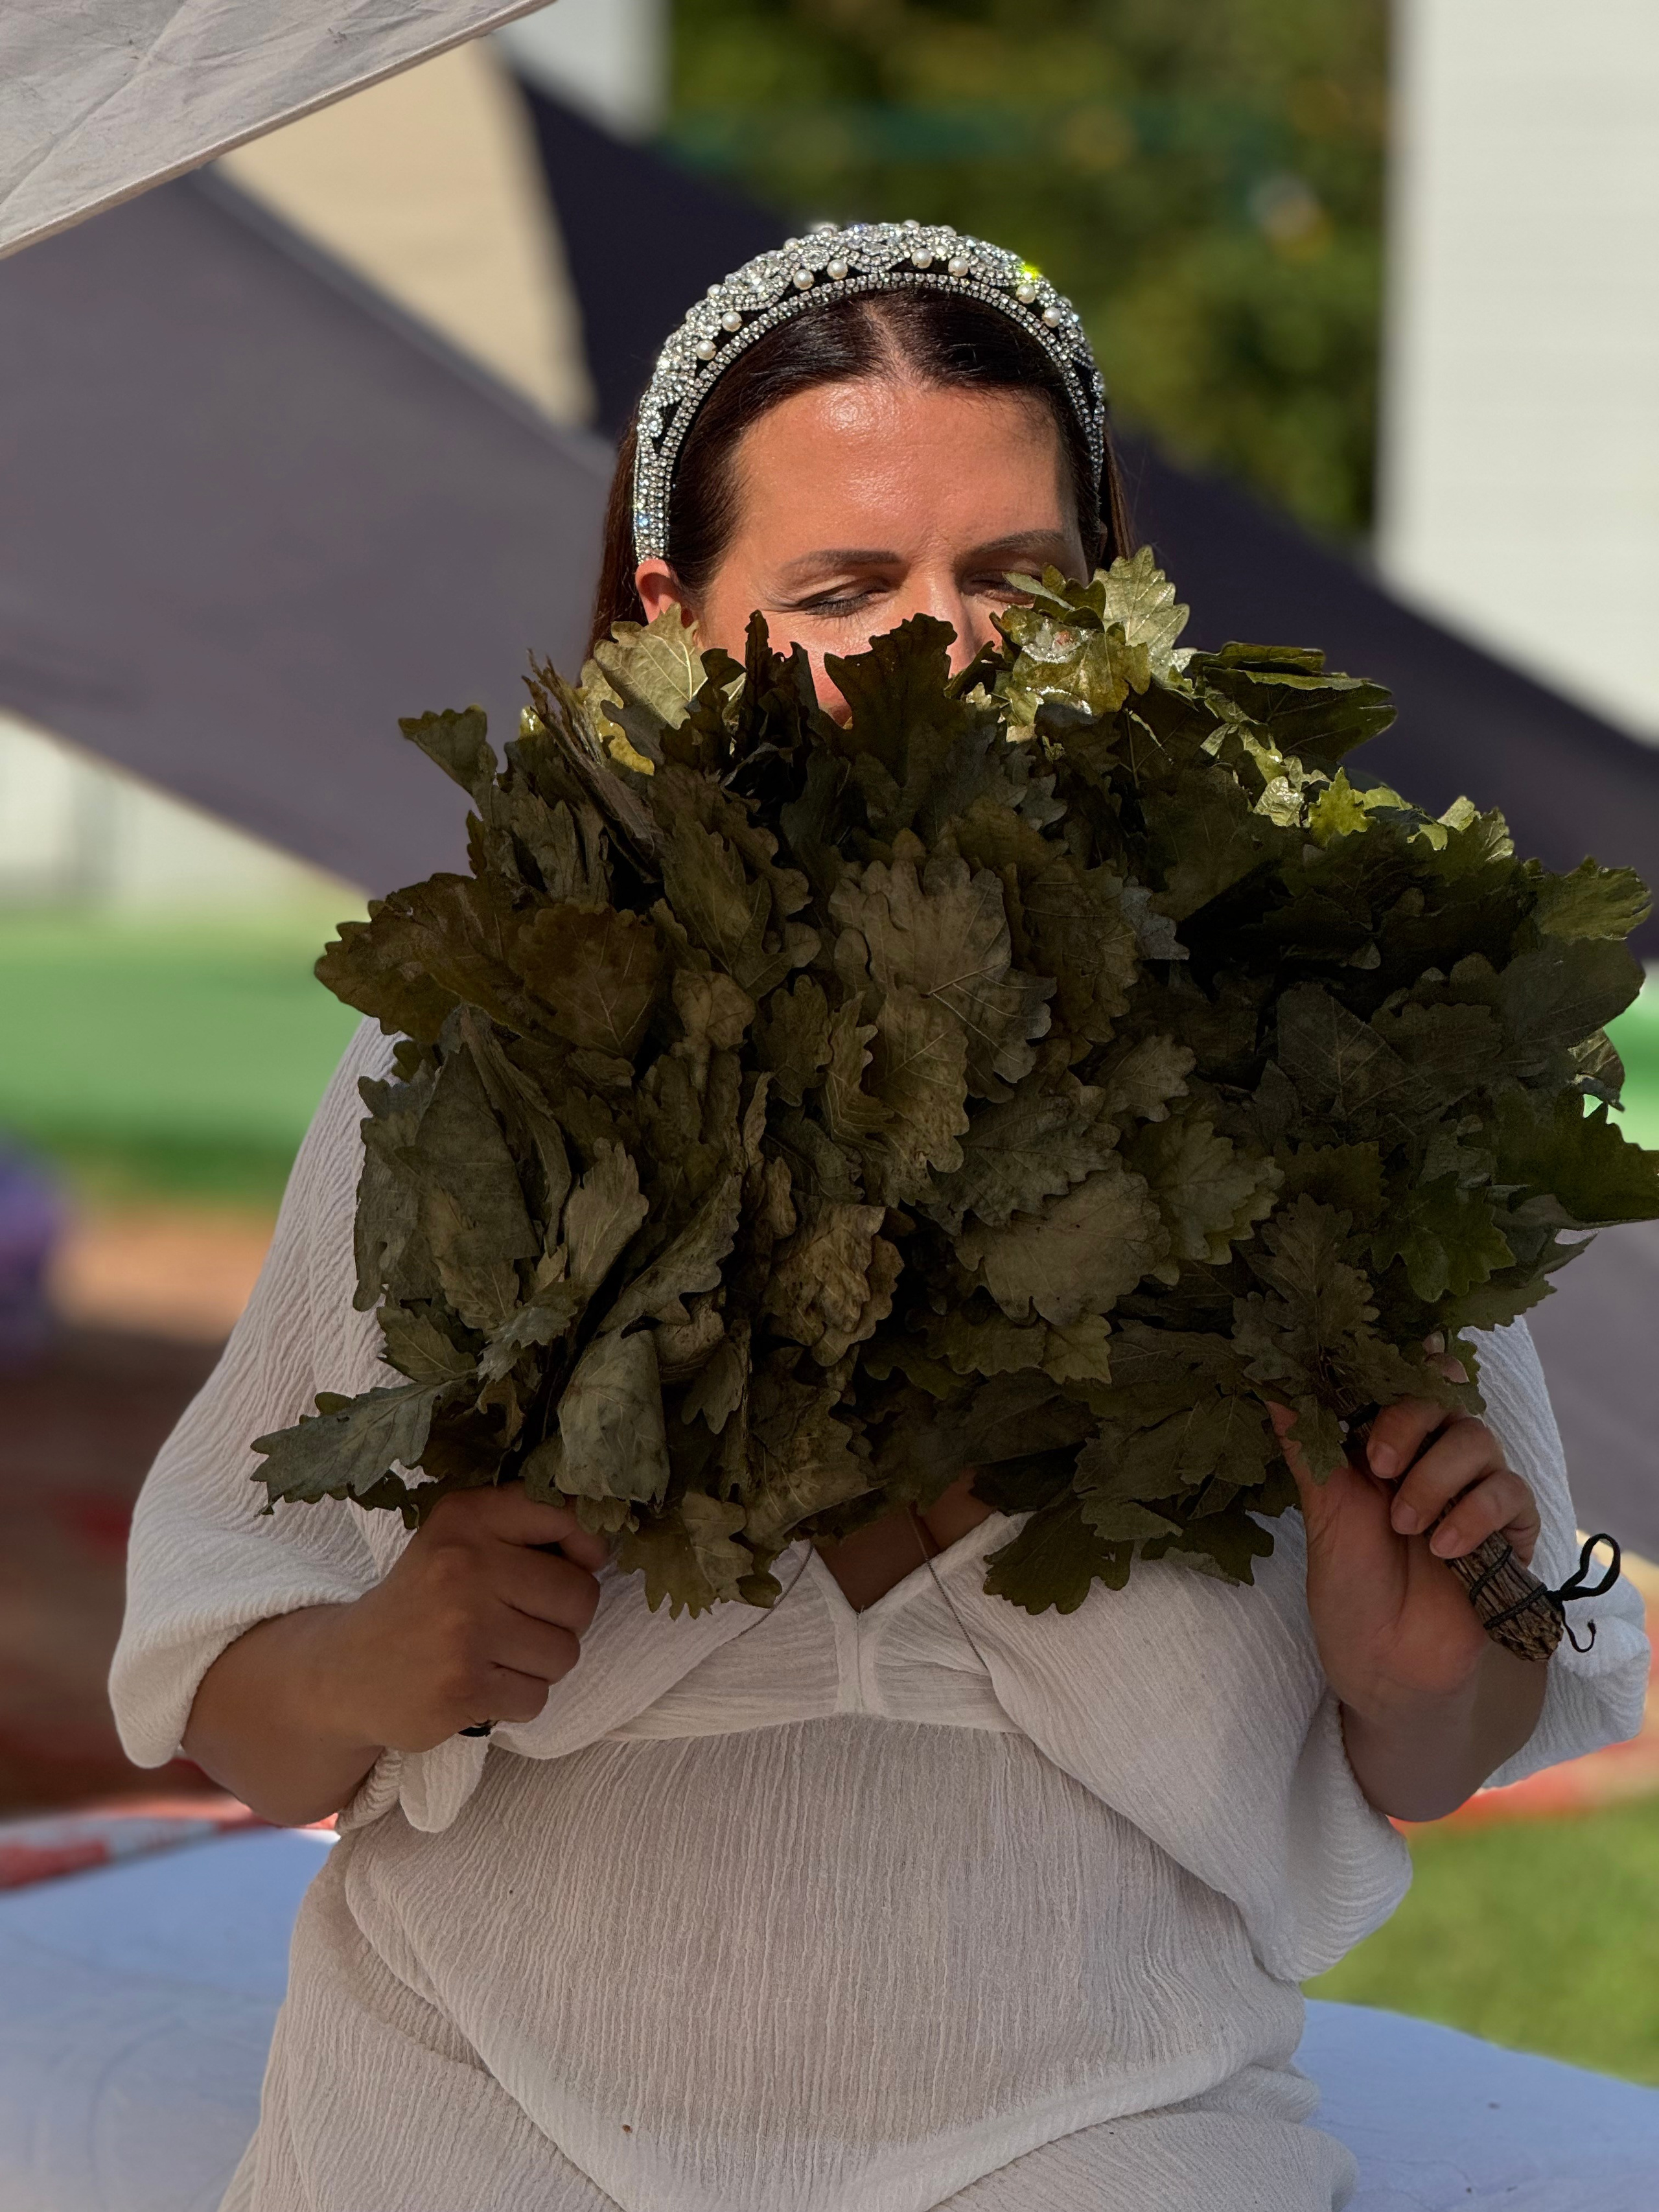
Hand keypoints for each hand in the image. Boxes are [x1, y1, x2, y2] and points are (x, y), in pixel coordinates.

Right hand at [184, 1486, 608, 1822]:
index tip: (575, 1562)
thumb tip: (601, 1549)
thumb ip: (524, 1529)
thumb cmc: (423, 1601)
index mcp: (467, 1518)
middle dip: (564, 1620)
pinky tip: (479, 1686)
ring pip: (564, 1653)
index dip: (584, 1545)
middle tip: (521, 1624)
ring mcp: (463, 1630)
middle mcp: (465, 1565)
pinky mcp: (462, 1689)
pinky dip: (517, 1700)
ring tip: (495, 1657)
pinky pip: (536, 1697)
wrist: (344, 1672)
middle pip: (579, 1596)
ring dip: (540, 1665)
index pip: (564, 1514)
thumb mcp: (459, 1541)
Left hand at [1270, 1376, 1546, 1819]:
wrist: (1386, 1669)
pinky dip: (1476, 1512)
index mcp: (1384, 1448)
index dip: (1404, 1361)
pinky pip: (1511, 1494)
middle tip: (1378, 1463)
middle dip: (1409, 1423)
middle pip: (1443, 1400)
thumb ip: (1306, 1446)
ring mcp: (1472, 1495)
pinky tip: (1445, 1546)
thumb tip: (1267, 1380)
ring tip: (1404, 1525)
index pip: (1404, 1382)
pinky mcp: (1509, 1535)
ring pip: (1479, 1441)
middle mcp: (1431, 1462)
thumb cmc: (1350, 1591)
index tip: (1389, 1358)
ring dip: (1437, 1476)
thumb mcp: (1322, 1513)